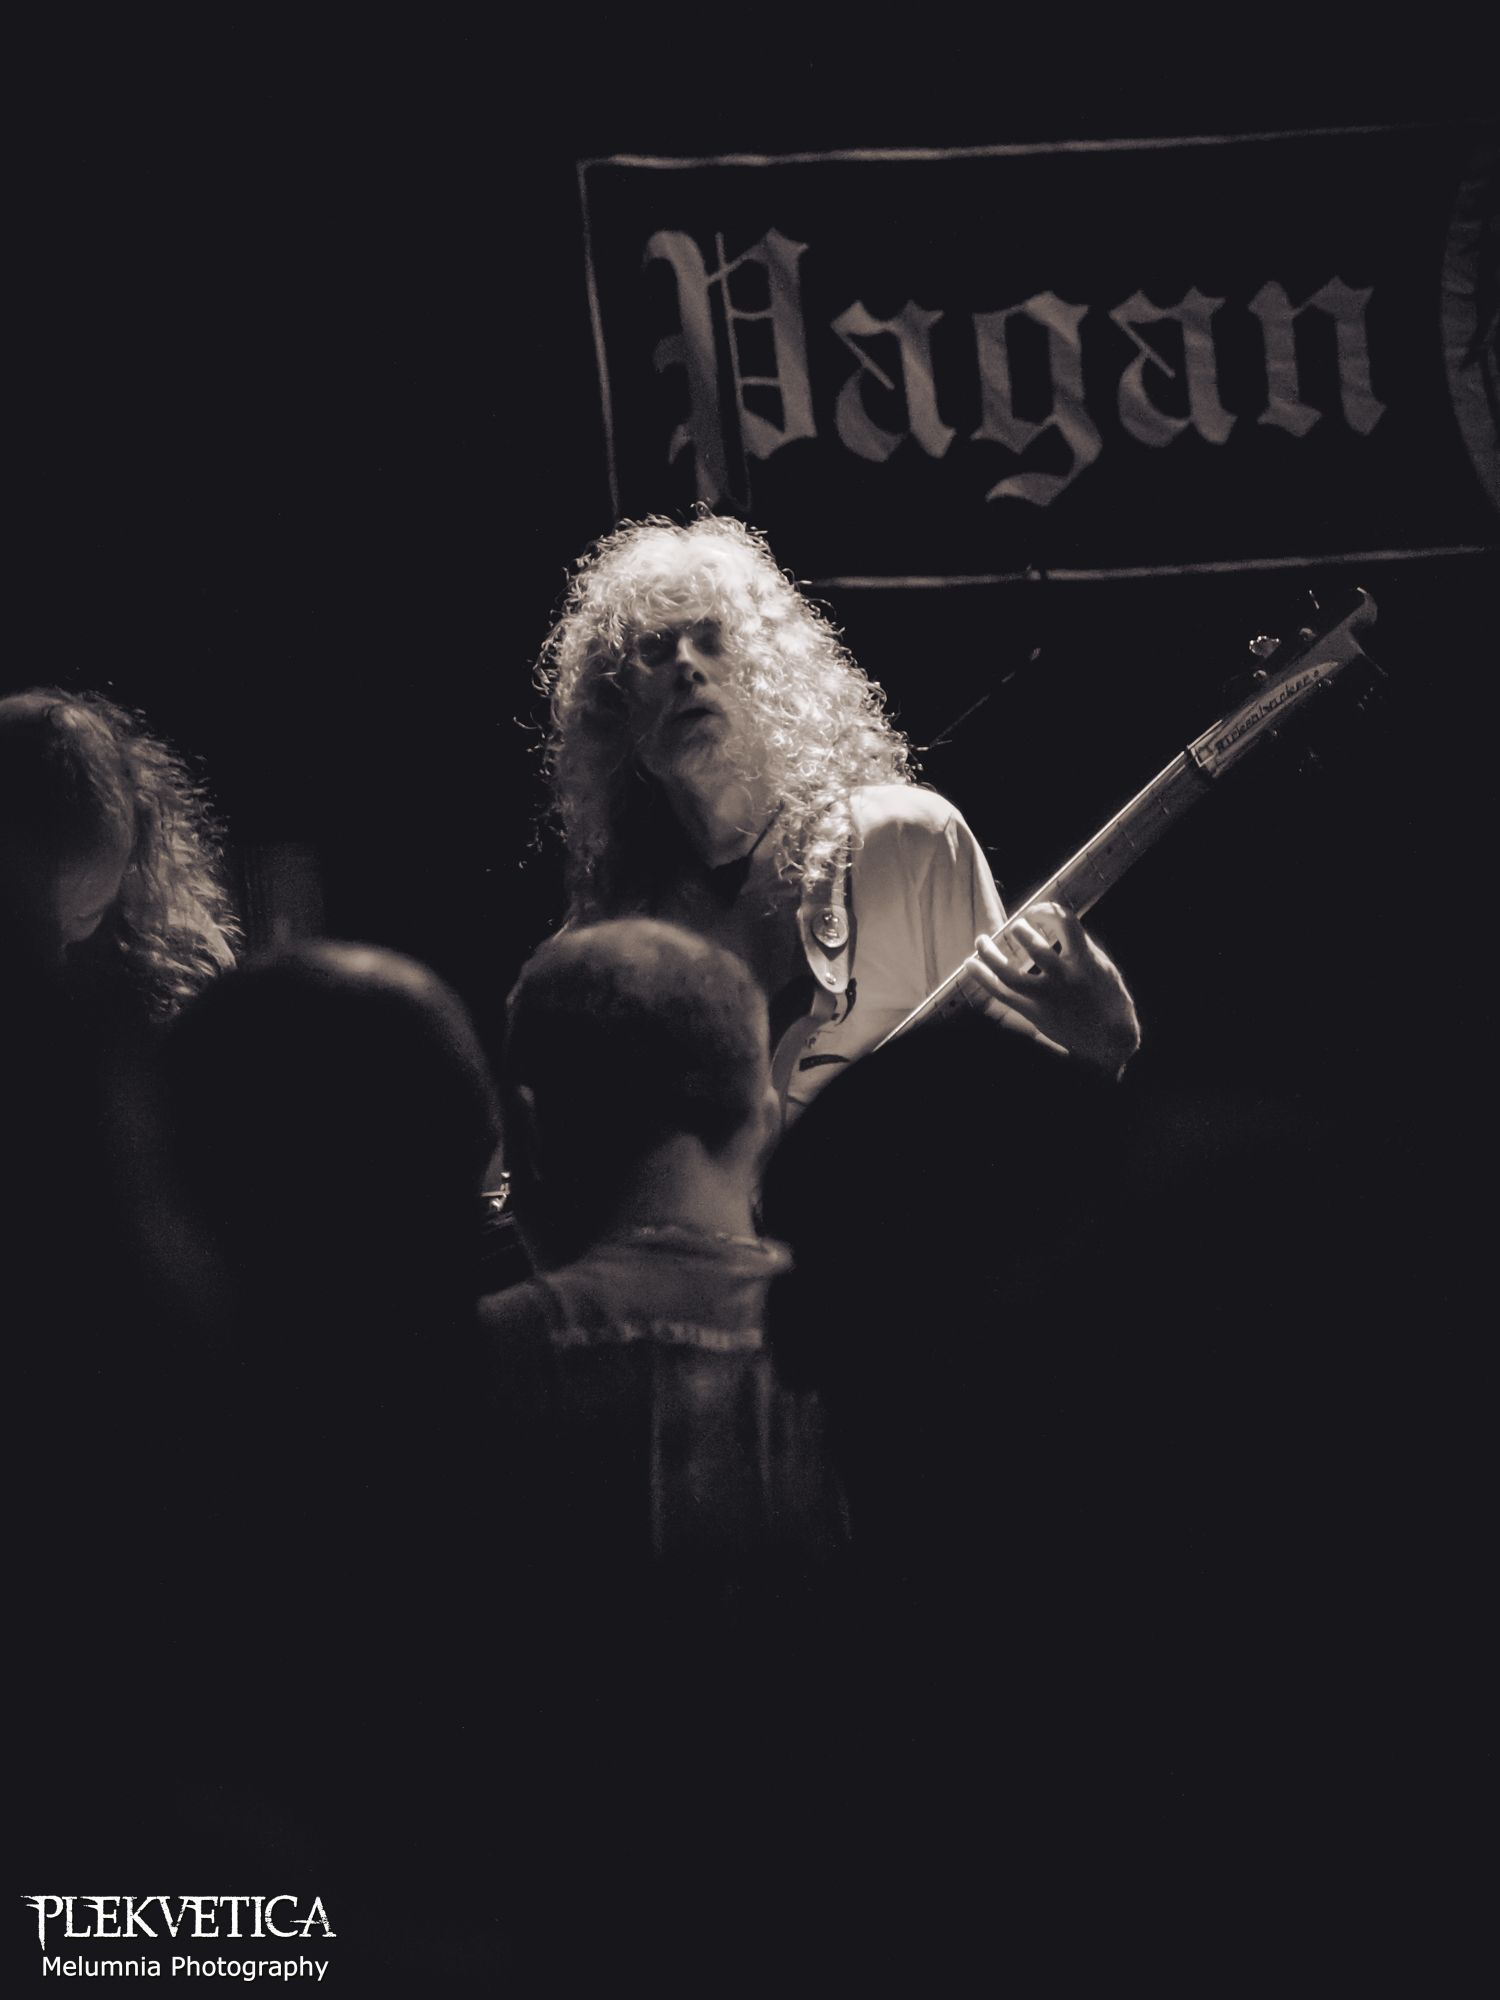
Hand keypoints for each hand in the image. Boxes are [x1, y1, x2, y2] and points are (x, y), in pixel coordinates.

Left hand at [960, 903, 1140, 1078]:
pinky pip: (1001, 995)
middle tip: (1017, 926)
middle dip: (1022, 931)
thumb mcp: (1102, 966)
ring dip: (990, 955)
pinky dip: (983, 978)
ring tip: (981, 940)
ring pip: (1009, 975)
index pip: (1066, 923)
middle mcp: (1064, 979)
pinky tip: (971, 963)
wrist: (1110, 1038)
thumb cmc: (1108, 998)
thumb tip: (1052, 923)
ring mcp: (1047, 999)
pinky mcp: (1034, 1014)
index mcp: (1086, 962)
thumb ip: (1078, 946)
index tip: (1036, 911)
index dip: (1047, 910)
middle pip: (1036, 949)